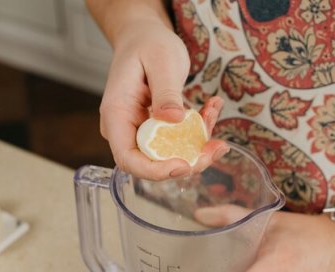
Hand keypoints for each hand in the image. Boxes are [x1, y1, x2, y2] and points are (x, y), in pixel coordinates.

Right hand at [99, 20, 226, 179]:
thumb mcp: (161, 60)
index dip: (155, 170)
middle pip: (152, 163)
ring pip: (170, 155)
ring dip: (199, 144)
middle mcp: (126, 129)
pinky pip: (180, 141)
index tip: (183, 164)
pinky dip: (200, 129)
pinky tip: (212, 106)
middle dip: (188, 161)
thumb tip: (173, 120)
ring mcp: (141, 131)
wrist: (145, 37)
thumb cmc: (148, 44)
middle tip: (216, 148)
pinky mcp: (158, 130)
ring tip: (214, 111)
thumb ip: (166, 92)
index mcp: (117, 115)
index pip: (128, 158)